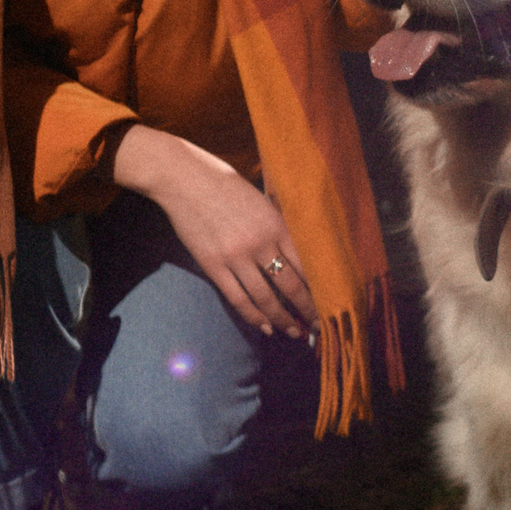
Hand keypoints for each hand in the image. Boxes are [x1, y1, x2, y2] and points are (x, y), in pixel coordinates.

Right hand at [112, 125, 314, 338]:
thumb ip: (276, 225)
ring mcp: (235, 257)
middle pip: (290, 285)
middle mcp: (259, 243)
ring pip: (266, 298)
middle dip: (306, 309)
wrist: (183, 179)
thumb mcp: (260, 200)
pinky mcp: (213, 266)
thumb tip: (293, 252)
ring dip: (282, 319)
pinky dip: (253, 316)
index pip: (305, 264)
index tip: (327, 301)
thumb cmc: (223, 184)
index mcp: (275, 224)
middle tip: (316, 325)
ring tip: (293, 331)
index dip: (318, 287)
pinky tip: (264, 326)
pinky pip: (238, 298)